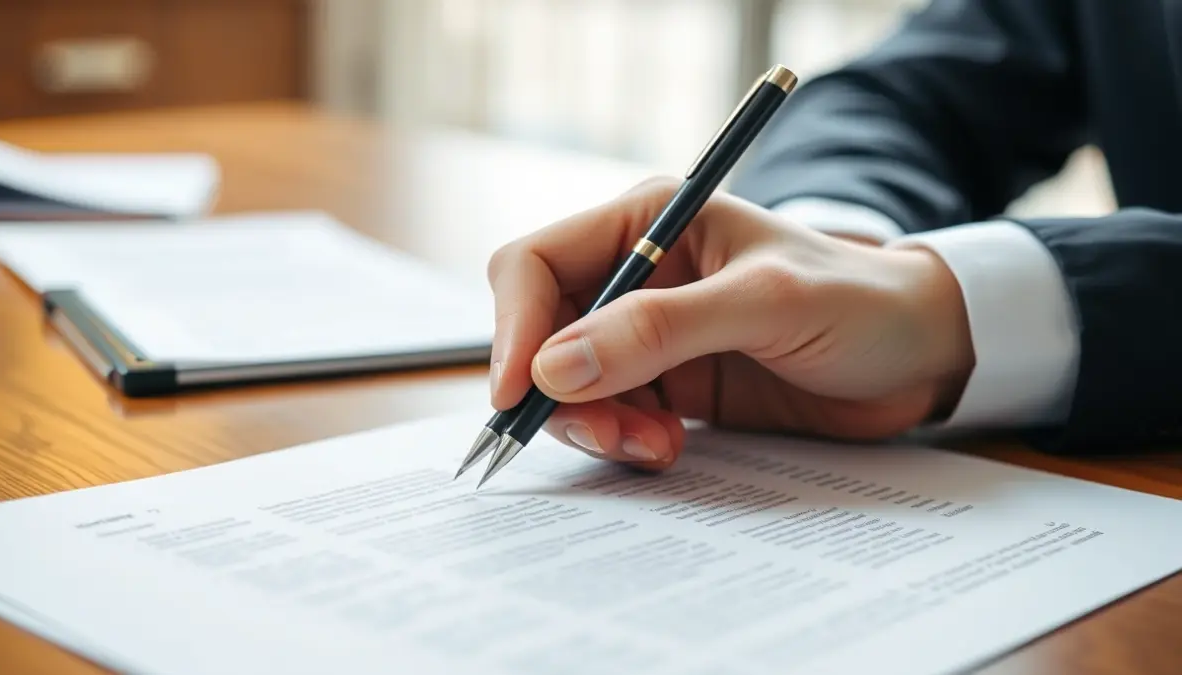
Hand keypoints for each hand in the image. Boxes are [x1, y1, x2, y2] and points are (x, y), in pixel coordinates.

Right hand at [486, 177, 974, 469]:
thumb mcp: (764, 304)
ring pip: (569, 385)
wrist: (919, 357)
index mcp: (648, 220)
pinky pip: (609, 416)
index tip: (519, 391)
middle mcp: (636, 274)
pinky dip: (623, 440)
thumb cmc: (858, 303)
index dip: (515, 327)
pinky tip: (669, 447)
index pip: (536, 265)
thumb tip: (553, 368)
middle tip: (609, 435)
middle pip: (542, 334)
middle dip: (558, 391)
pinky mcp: (666, 382)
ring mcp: (647, 333)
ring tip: (656, 445)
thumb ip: (660, 330)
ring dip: (596, 424)